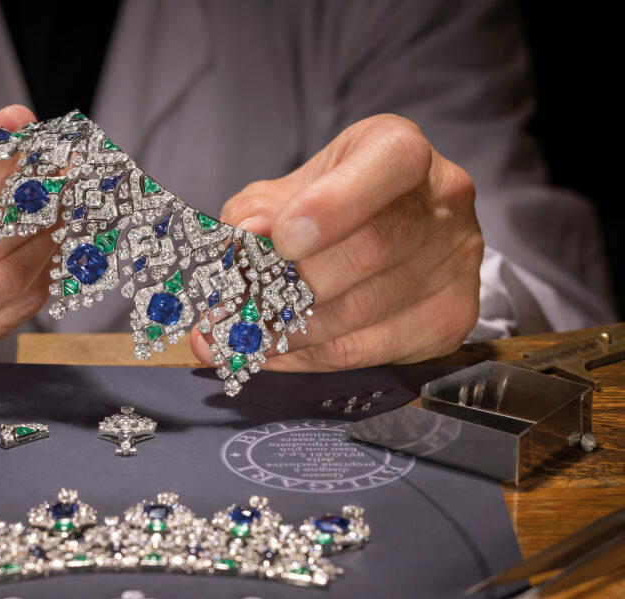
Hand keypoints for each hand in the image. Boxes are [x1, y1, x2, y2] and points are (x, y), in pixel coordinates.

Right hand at [0, 105, 55, 360]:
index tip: (46, 150)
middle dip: (40, 206)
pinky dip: (35, 281)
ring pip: (1, 286)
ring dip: (48, 244)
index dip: (3, 172)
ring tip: (65, 212)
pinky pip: (1, 320)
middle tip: (71, 179)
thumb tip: (19, 126)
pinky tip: (43, 252)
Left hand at [192, 114, 483, 369]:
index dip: (334, 205)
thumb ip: (258, 212)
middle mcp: (442, 201)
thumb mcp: (287, 192)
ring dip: (291, 330)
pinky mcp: (450, 316)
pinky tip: (275, 352)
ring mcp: (455, 262)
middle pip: (370, 249)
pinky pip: (369, 349)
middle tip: (234, 308)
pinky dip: (310, 356)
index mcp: (400, 151)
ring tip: (240, 337)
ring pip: (363, 310)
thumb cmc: (327, 206)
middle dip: (293, 283)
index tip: (282, 239)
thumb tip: (245, 238)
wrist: (388, 233)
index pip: (388, 164)